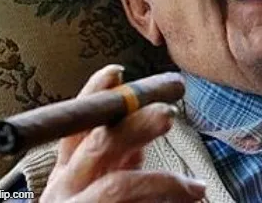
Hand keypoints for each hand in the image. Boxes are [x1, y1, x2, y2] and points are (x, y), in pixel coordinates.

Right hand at [39, 65, 205, 202]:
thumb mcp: (104, 189)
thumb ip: (120, 165)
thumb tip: (142, 138)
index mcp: (68, 173)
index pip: (77, 125)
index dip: (93, 95)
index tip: (119, 72)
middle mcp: (65, 190)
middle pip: (99, 144)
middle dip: (137, 124)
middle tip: (169, 113)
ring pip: (119, 186)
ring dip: (163, 182)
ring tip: (195, 189)